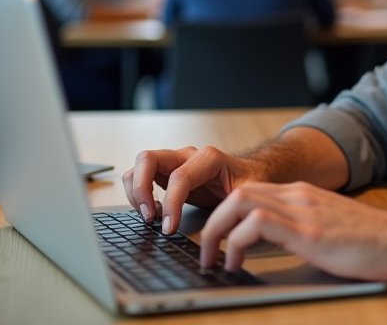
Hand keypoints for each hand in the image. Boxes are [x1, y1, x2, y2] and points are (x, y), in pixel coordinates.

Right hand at [122, 146, 263, 233]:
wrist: (249, 173)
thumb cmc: (249, 182)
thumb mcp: (250, 194)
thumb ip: (237, 207)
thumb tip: (221, 231)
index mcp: (208, 158)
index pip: (179, 177)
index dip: (171, 204)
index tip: (169, 228)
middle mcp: (187, 155)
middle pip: (148, 159)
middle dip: (140, 189)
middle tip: (148, 217)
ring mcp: (174, 162)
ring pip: (140, 165)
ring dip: (136, 192)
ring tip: (149, 216)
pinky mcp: (167, 173)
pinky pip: (141, 177)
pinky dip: (139, 194)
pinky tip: (153, 212)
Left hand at [199, 181, 386, 282]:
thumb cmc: (373, 243)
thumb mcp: (329, 229)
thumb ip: (301, 228)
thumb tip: (271, 246)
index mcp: (302, 195)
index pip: (250, 193)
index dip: (224, 216)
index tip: (215, 242)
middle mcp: (298, 196)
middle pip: (237, 194)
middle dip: (212, 222)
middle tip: (204, 252)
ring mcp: (303, 211)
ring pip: (240, 202)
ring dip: (217, 231)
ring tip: (213, 260)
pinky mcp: (309, 232)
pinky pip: (257, 224)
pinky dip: (236, 242)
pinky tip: (236, 264)